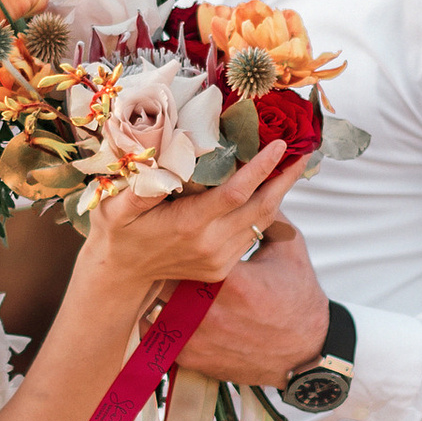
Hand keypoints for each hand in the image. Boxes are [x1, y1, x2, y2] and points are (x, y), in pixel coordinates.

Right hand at [77, 144, 307, 328]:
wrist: (121, 275)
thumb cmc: (117, 231)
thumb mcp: (117, 208)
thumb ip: (139, 189)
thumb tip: (159, 162)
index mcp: (189, 225)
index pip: (236, 193)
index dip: (261, 169)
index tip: (280, 146)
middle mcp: (210, 244)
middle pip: (261, 208)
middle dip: (285, 179)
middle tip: (305, 152)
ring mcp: (219, 259)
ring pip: (260, 222)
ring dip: (278, 194)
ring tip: (292, 166)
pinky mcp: (222, 267)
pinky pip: (250, 234)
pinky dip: (264, 211)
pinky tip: (268, 190)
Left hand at [165, 216, 329, 382]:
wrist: (304, 353)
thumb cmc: (298, 299)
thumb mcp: (288, 250)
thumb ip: (266, 215)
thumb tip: (251, 180)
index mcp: (232, 280)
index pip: (188, 245)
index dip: (179, 232)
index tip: (176, 222)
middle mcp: (210, 310)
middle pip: (165, 273)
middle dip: (163, 259)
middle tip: (160, 246)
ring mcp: (198, 337)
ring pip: (156, 302)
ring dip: (157, 287)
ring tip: (158, 272)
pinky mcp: (191, 357)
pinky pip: (158, 333)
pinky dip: (157, 317)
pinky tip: (161, 303)